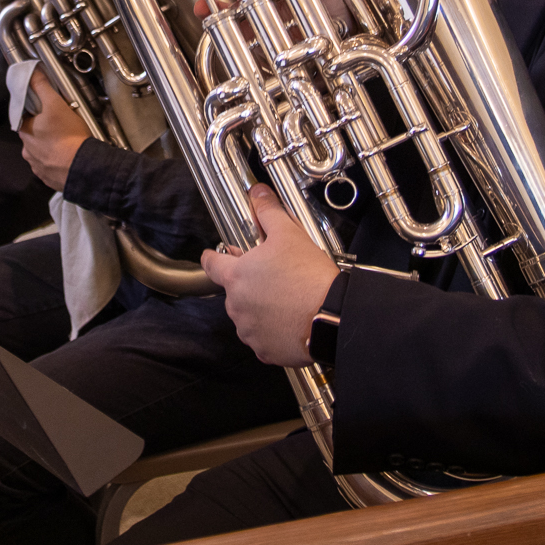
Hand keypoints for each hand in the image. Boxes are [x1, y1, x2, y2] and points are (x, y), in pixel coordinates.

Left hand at [18, 68, 88, 189]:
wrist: (83, 168)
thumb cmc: (69, 136)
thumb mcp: (55, 105)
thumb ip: (41, 87)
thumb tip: (31, 72)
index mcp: (25, 133)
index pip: (26, 119)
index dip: (38, 114)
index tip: (51, 113)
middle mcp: (27, 152)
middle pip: (34, 136)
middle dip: (45, 131)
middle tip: (63, 127)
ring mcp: (38, 167)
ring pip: (42, 153)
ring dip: (51, 148)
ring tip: (69, 144)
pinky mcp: (49, 179)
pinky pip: (51, 168)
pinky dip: (58, 163)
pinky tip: (69, 158)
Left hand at [201, 184, 338, 366]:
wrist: (332, 316)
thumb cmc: (310, 278)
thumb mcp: (289, 235)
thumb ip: (268, 212)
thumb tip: (258, 193)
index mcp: (236, 277)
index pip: (211, 264)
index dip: (213, 258)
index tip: (214, 256)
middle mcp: (236, 306)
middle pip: (235, 291)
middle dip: (250, 285)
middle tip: (275, 278)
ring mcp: (249, 330)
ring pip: (249, 316)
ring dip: (261, 309)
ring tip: (287, 300)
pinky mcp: (264, 351)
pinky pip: (263, 339)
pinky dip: (273, 331)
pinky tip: (291, 321)